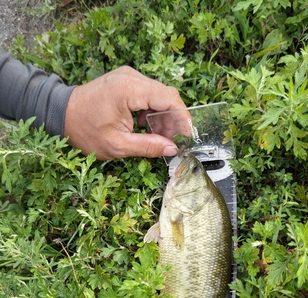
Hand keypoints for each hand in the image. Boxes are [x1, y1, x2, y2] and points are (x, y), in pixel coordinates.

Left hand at [64, 66, 186, 159]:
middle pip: (165, 95)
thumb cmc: (84, 130)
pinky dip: (151, 111)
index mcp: (128, 89)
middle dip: (172, 120)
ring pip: (158, 95)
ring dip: (162, 117)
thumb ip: (148, 147)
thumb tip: (171, 149)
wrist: (60, 115)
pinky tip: (144, 126)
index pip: (169, 98)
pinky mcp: (125, 81)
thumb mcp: (117, 145)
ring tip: (156, 137)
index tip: (186, 136)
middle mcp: (130, 77)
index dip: (182, 118)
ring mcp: (127, 77)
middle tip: (168, 142)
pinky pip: (147, 94)